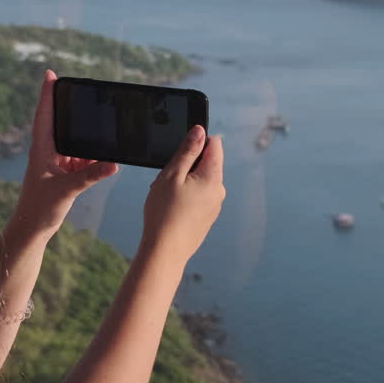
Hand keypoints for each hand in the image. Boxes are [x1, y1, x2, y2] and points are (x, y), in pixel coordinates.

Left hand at [14, 70, 118, 235]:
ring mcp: (55, 162)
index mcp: (41, 149)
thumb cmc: (40, 209)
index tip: (50, 74)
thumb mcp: (67, 190)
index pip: (44, 115)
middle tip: (78, 89)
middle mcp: (47, 151)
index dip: (47, 94)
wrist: (32, 229)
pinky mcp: (62, 173)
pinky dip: (90, 155)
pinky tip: (103, 154)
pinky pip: (78, 157)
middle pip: (58, 122)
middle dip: (68, 107)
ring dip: (83, 135)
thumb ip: (90, 175)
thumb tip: (113, 164)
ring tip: (98, 125)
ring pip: (71, 140)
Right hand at [140, 125, 224, 265]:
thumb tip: (200, 131)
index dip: (196, 142)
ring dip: (184, 181)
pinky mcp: (207, 216)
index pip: (214, 145)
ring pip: (200, 180)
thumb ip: (187, 150)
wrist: (165, 251)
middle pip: (206, 163)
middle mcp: (219, 190)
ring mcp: (214, 205)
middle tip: (167, 180)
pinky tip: (171, 208)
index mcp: (213, 177)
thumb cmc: (164, 213)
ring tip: (166, 196)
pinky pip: (198, 196)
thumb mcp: (172, 175)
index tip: (179, 152)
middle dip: (186, 165)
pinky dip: (185, 196)